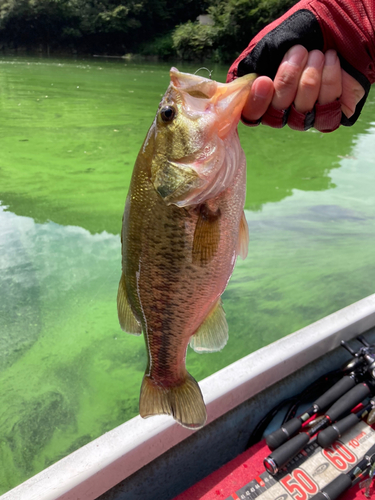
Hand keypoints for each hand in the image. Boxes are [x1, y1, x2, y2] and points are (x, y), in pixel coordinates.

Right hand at [242, 45, 364, 129]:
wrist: (328, 34)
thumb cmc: (294, 39)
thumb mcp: (269, 46)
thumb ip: (253, 65)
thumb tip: (246, 83)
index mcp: (259, 98)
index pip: (251, 115)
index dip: (257, 102)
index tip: (264, 81)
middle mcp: (279, 114)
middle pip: (277, 112)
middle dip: (288, 79)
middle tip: (299, 51)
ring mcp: (302, 119)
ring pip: (302, 110)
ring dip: (311, 77)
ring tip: (316, 53)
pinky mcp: (326, 118)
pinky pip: (326, 113)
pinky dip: (330, 82)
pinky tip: (329, 60)